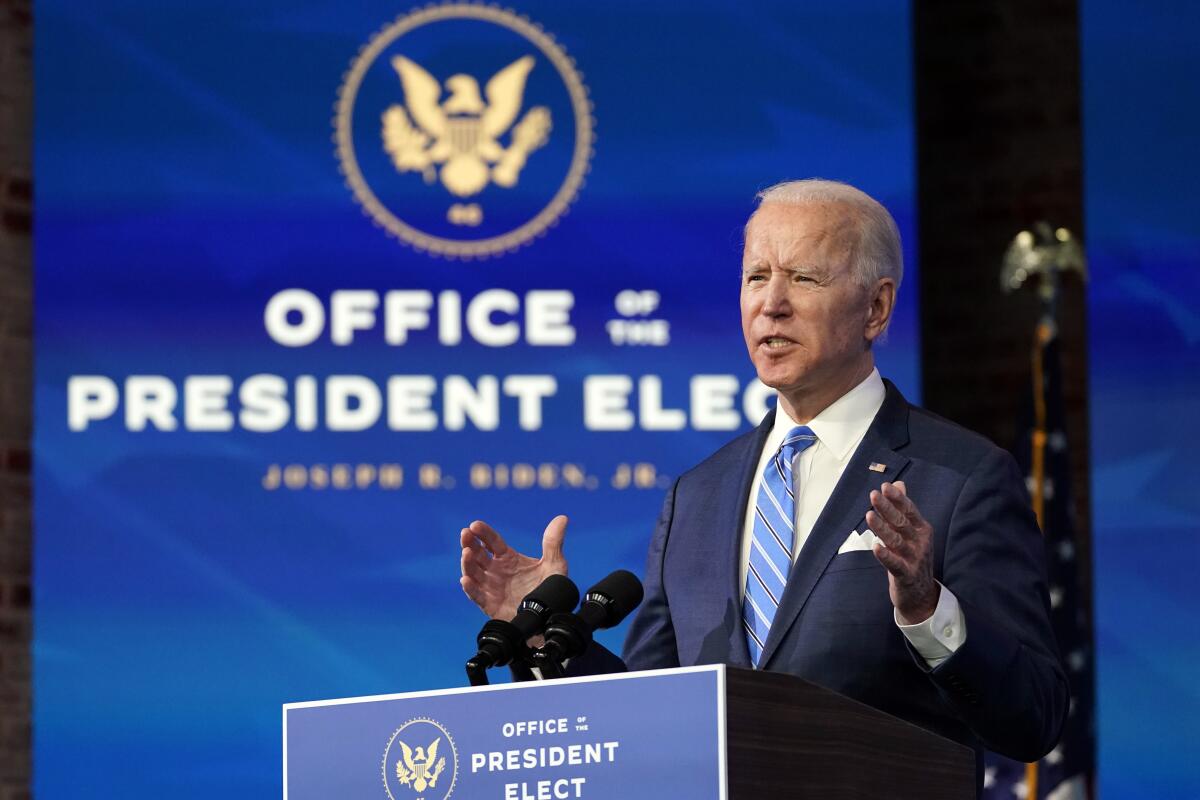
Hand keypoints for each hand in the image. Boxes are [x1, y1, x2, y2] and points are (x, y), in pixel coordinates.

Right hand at [459, 516, 568, 620]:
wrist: (549, 617)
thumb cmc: (549, 590)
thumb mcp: (554, 564)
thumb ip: (554, 542)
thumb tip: (562, 518)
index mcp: (508, 559)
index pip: (492, 542)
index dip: (483, 533)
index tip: (474, 525)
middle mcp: (496, 571)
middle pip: (478, 555)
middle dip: (469, 544)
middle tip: (465, 534)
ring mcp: (491, 587)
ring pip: (473, 573)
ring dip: (468, 563)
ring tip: (466, 553)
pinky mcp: (490, 604)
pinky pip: (477, 596)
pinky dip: (470, 588)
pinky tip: (466, 580)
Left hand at [867, 481, 938, 623]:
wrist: (921, 594)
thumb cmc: (911, 558)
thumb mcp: (909, 532)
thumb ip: (903, 509)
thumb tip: (898, 484)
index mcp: (922, 530)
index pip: (909, 510)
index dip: (897, 499)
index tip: (884, 486)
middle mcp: (920, 542)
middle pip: (902, 523)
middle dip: (888, 508)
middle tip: (873, 495)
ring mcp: (915, 559)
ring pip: (896, 541)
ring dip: (882, 528)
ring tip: (869, 515)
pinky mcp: (907, 575)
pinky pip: (895, 564)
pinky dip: (886, 556)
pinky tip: (876, 547)